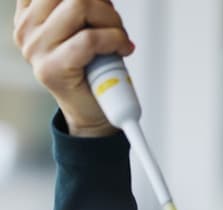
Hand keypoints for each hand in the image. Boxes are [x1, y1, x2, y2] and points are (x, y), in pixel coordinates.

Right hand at [12, 0, 134, 136]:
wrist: (92, 112)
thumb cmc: (92, 69)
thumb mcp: (85, 27)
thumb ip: (85, 7)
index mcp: (29, 15)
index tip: (102, 5)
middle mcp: (27, 28)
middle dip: (103, 6)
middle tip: (114, 25)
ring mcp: (35, 48)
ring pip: (80, 7)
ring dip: (112, 22)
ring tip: (118, 39)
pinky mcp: (52, 68)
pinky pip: (90, 38)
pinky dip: (115, 40)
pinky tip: (122, 50)